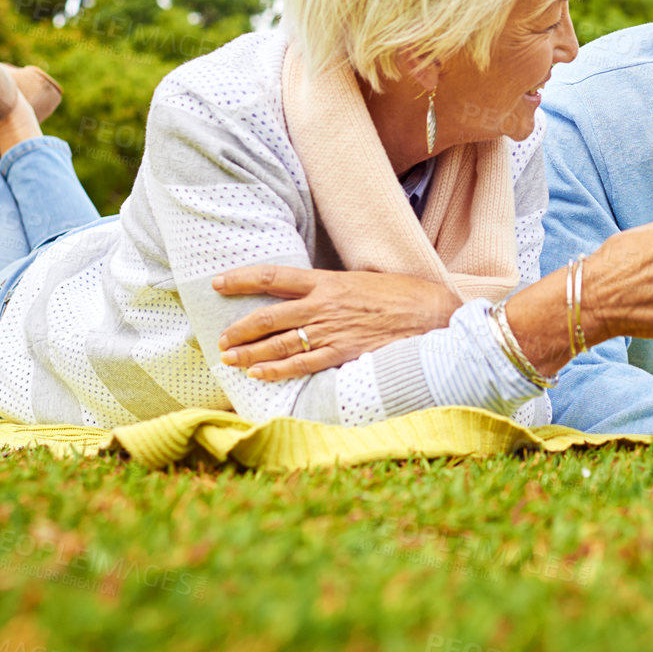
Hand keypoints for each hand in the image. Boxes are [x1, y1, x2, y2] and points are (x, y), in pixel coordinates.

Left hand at [211, 266, 460, 380]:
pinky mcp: (343, 353)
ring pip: (279, 343)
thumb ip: (333, 288)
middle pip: (268, 316)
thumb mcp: (362, 280)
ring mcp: (332, 331)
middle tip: (221, 338)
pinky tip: (259, 374)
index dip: (242, 278)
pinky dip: (277, 371)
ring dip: (249, 353)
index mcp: (328, 281)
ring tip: (229, 358)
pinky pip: (302, 365)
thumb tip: (310, 295)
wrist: (433, 314)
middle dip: (240, 328)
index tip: (219, 282)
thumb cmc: (403, 295)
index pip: (274, 276)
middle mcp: (324, 306)